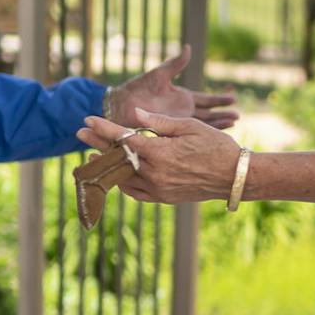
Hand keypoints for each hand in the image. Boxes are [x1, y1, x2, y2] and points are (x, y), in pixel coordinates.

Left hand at [76, 107, 242, 204]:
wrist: (234, 177)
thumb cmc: (216, 146)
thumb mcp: (189, 127)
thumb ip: (159, 123)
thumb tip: (135, 115)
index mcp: (160, 153)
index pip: (123, 139)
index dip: (103, 129)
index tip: (87, 120)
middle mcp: (155, 174)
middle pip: (117, 159)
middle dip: (97, 145)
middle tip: (80, 135)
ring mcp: (158, 189)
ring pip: (123, 179)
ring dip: (107, 167)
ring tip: (93, 157)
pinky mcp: (163, 199)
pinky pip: (135, 192)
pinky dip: (124, 183)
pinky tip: (117, 175)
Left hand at [105, 45, 239, 131]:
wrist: (121, 105)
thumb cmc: (138, 88)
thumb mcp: (160, 75)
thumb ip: (176, 64)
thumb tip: (189, 48)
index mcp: (183, 98)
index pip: (206, 100)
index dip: (220, 100)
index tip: (234, 100)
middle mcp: (184, 112)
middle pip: (209, 114)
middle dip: (223, 115)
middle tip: (239, 116)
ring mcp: (179, 124)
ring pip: (202, 127)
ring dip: (217, 125)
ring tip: (232, 126)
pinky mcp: (172, 134)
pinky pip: (190, 137)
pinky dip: (201, 138)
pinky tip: (211, 140)